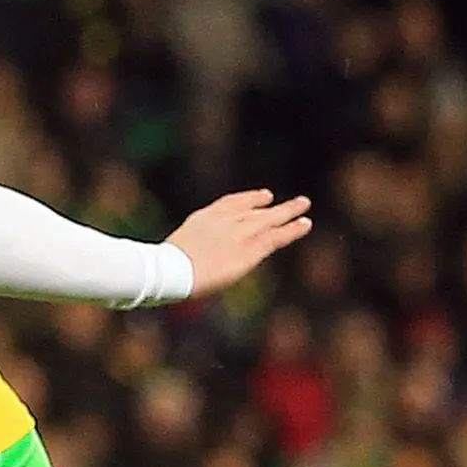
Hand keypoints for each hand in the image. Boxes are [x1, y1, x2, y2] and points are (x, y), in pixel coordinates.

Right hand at [166, 188, 312, 296]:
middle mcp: (223, 221)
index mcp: (202, 219)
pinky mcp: (249, 250)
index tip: (262, 196)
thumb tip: (172, 264)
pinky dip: (291, 230)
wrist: (171, 270)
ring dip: (287, 211)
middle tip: (283, 197)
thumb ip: (181, 253)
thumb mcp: (168, 253)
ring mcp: (237, 234)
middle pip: (251, 208)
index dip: (247, 199)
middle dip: (267, 203)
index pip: (229, 203)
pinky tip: (305, 224)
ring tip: (304, 204)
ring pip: (268, 219)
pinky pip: (275, 236)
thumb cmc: (161, 268)